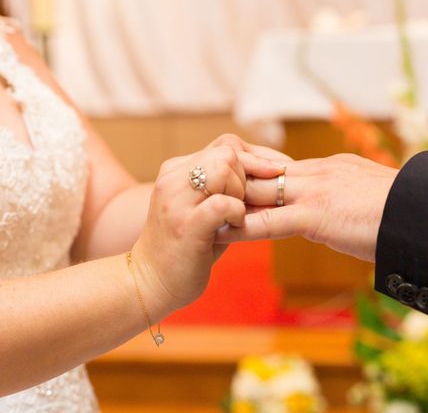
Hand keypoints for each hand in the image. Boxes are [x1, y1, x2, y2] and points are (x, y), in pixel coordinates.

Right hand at [131, 144, 283, 317]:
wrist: (150, 283)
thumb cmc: (187, 247)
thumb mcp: (205, 208)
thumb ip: (227, 187)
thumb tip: (273, 172)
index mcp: (176, 170)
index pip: (226, 144)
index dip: (256, 158)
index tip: (276, 174)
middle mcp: (173, 178)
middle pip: (227, 153)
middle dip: (247, 178)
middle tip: (244, 205)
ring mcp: (176, 201)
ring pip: (224, 170)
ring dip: (240, 193)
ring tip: (235, 216)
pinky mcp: (186, 225)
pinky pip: (223, 203)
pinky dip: (237, 213)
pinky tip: (235, 226)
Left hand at [216, 153, 398, 261]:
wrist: (425, 212)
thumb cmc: (406, 210)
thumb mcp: (371, 196)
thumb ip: (350, 198)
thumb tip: (343, 209)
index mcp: (330, 168)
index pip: (281, 167)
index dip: (253, 174)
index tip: (230, 178)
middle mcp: (316, 172)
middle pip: (262, 172)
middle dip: (231, 180)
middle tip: (201, 188)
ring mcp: (314, 191)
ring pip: (258, 192)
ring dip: (228, 201)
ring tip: (200, 209)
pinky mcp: (315, 214)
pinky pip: (267, 222)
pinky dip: (241, 227)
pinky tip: (220, 233)